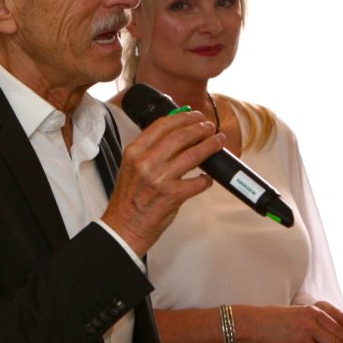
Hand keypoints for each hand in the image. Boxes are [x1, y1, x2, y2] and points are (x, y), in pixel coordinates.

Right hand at [102, 110, 222, 255]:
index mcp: (135, 152)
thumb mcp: (132, 167)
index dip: (183, 118)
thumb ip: (150, 150)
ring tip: (218, 142)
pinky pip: (198, 182)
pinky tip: (207, 178)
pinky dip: (206, 179)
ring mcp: (160, 179)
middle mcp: (146, 163)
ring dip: (210, 146)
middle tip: (209, 127)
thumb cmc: (129, 199)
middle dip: (200, 128)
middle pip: (180, 136)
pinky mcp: (173, 196)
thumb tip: (178, 133)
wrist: (124, 226)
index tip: (194, 116)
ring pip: (193, 155)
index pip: (162, 125)